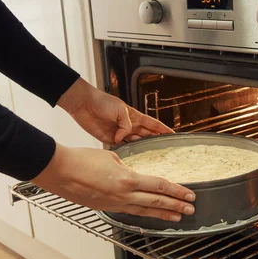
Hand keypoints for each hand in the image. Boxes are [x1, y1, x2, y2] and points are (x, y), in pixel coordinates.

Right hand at [32, 144, 195, 221]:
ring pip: (145, 210)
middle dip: (176, 205)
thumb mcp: (110, 157)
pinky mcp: (107, 207)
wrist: (59, 171)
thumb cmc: (81, 160)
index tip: (189, 195)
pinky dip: (144, 213)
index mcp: (128, 180)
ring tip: (177, 217)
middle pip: (156, 201)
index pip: (159, 186)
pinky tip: (150, 214)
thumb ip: (125, 166)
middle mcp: (124, 195)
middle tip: (191, 209)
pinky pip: (130, 212)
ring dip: (163, 213)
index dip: (177, 191)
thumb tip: (130, 172)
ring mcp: (115, 204)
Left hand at [57, 77, 172, 144]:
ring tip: (151, 155)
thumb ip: (126, 125)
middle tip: (164, 149)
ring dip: (142, 148)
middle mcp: (129, 126)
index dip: (164, 129)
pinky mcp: (109, 139)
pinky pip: (121, 147)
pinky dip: (126, 152)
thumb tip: (123, 137)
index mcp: (134, 116)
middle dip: (155, 141)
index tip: (173, 134)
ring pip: (135, 143)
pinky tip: (132, 156)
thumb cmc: (102, 102)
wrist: (83, 104)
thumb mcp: (119, 110)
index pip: (153, 124)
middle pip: (147, 135)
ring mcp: (120, 133)